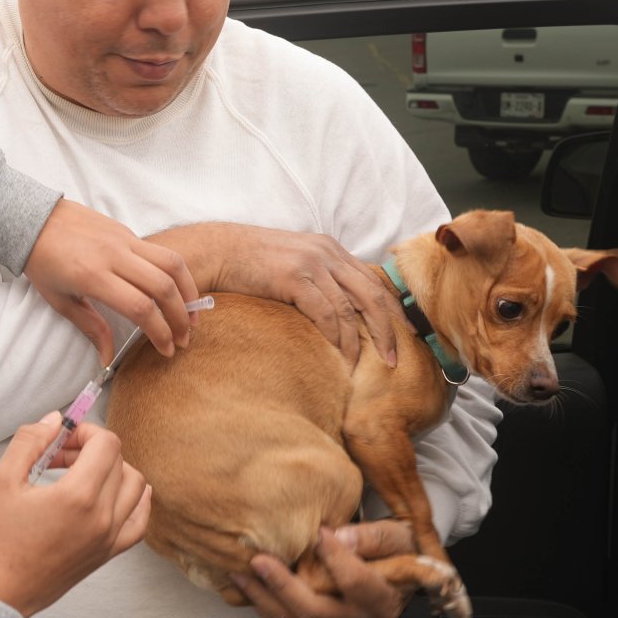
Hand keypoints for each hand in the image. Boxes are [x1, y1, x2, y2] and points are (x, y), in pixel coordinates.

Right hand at [0, 414, 152, 617]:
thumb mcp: (2, 480)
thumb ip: (30, 441)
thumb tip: (56, 420)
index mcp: (78, 496)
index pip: (106, 443)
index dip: (85, 430)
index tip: (61, 438)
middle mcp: (102, 517)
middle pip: (119, 460)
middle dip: (91, 448)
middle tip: (60, 455)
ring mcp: (109, 538)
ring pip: (135, 486)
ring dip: (113, 469)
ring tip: (81, 473)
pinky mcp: (108, 553)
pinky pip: (139, 521)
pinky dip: (136, 500)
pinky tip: (118, 493)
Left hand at [24, 199, 199, 363]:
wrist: (33, 219)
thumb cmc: (42, 262)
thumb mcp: (60, 301)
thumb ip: (91, 328)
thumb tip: (107, 360)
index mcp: (92, 276)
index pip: (139, 308)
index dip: (159, 333)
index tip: (166, 350)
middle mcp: (113, 256)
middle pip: (162, 287)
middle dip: (180, 318)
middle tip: (184, 340)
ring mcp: (124, 240)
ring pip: (171, 264)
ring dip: (188, 292)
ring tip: (192, 316)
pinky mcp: (128, 231)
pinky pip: (162, 252)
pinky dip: (177, 274)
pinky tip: (178, 292)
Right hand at [147, 223, 403, 366]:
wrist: (215, 251)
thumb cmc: (248, 265)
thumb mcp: (291, 266)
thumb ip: (316, 281)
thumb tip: (335, 314)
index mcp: (330, 249)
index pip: (373, 282)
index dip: (391, 312)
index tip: (401, 338)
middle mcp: (328, 252)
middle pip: (372, 295)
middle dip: (387, 330)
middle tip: (394, 359)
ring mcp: (312, 263)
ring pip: (351, 309)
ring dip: (357, 342)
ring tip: (358, 367)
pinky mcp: (295, 277)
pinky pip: (326, 313)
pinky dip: (335, 338)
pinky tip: (335, 356)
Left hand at [229, 521, 413, 617]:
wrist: (396, 569)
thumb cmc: (397, 548)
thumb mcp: (396, 536)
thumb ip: (372, 537)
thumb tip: (340, 537)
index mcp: (381, 601)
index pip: (356, 584)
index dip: (337, 559)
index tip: (319, 533)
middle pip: (314, 610)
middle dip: (283, 586)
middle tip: (259, 561)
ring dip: (263, 598)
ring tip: (240, 572)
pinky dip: (261, 604)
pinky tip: (242, 584)